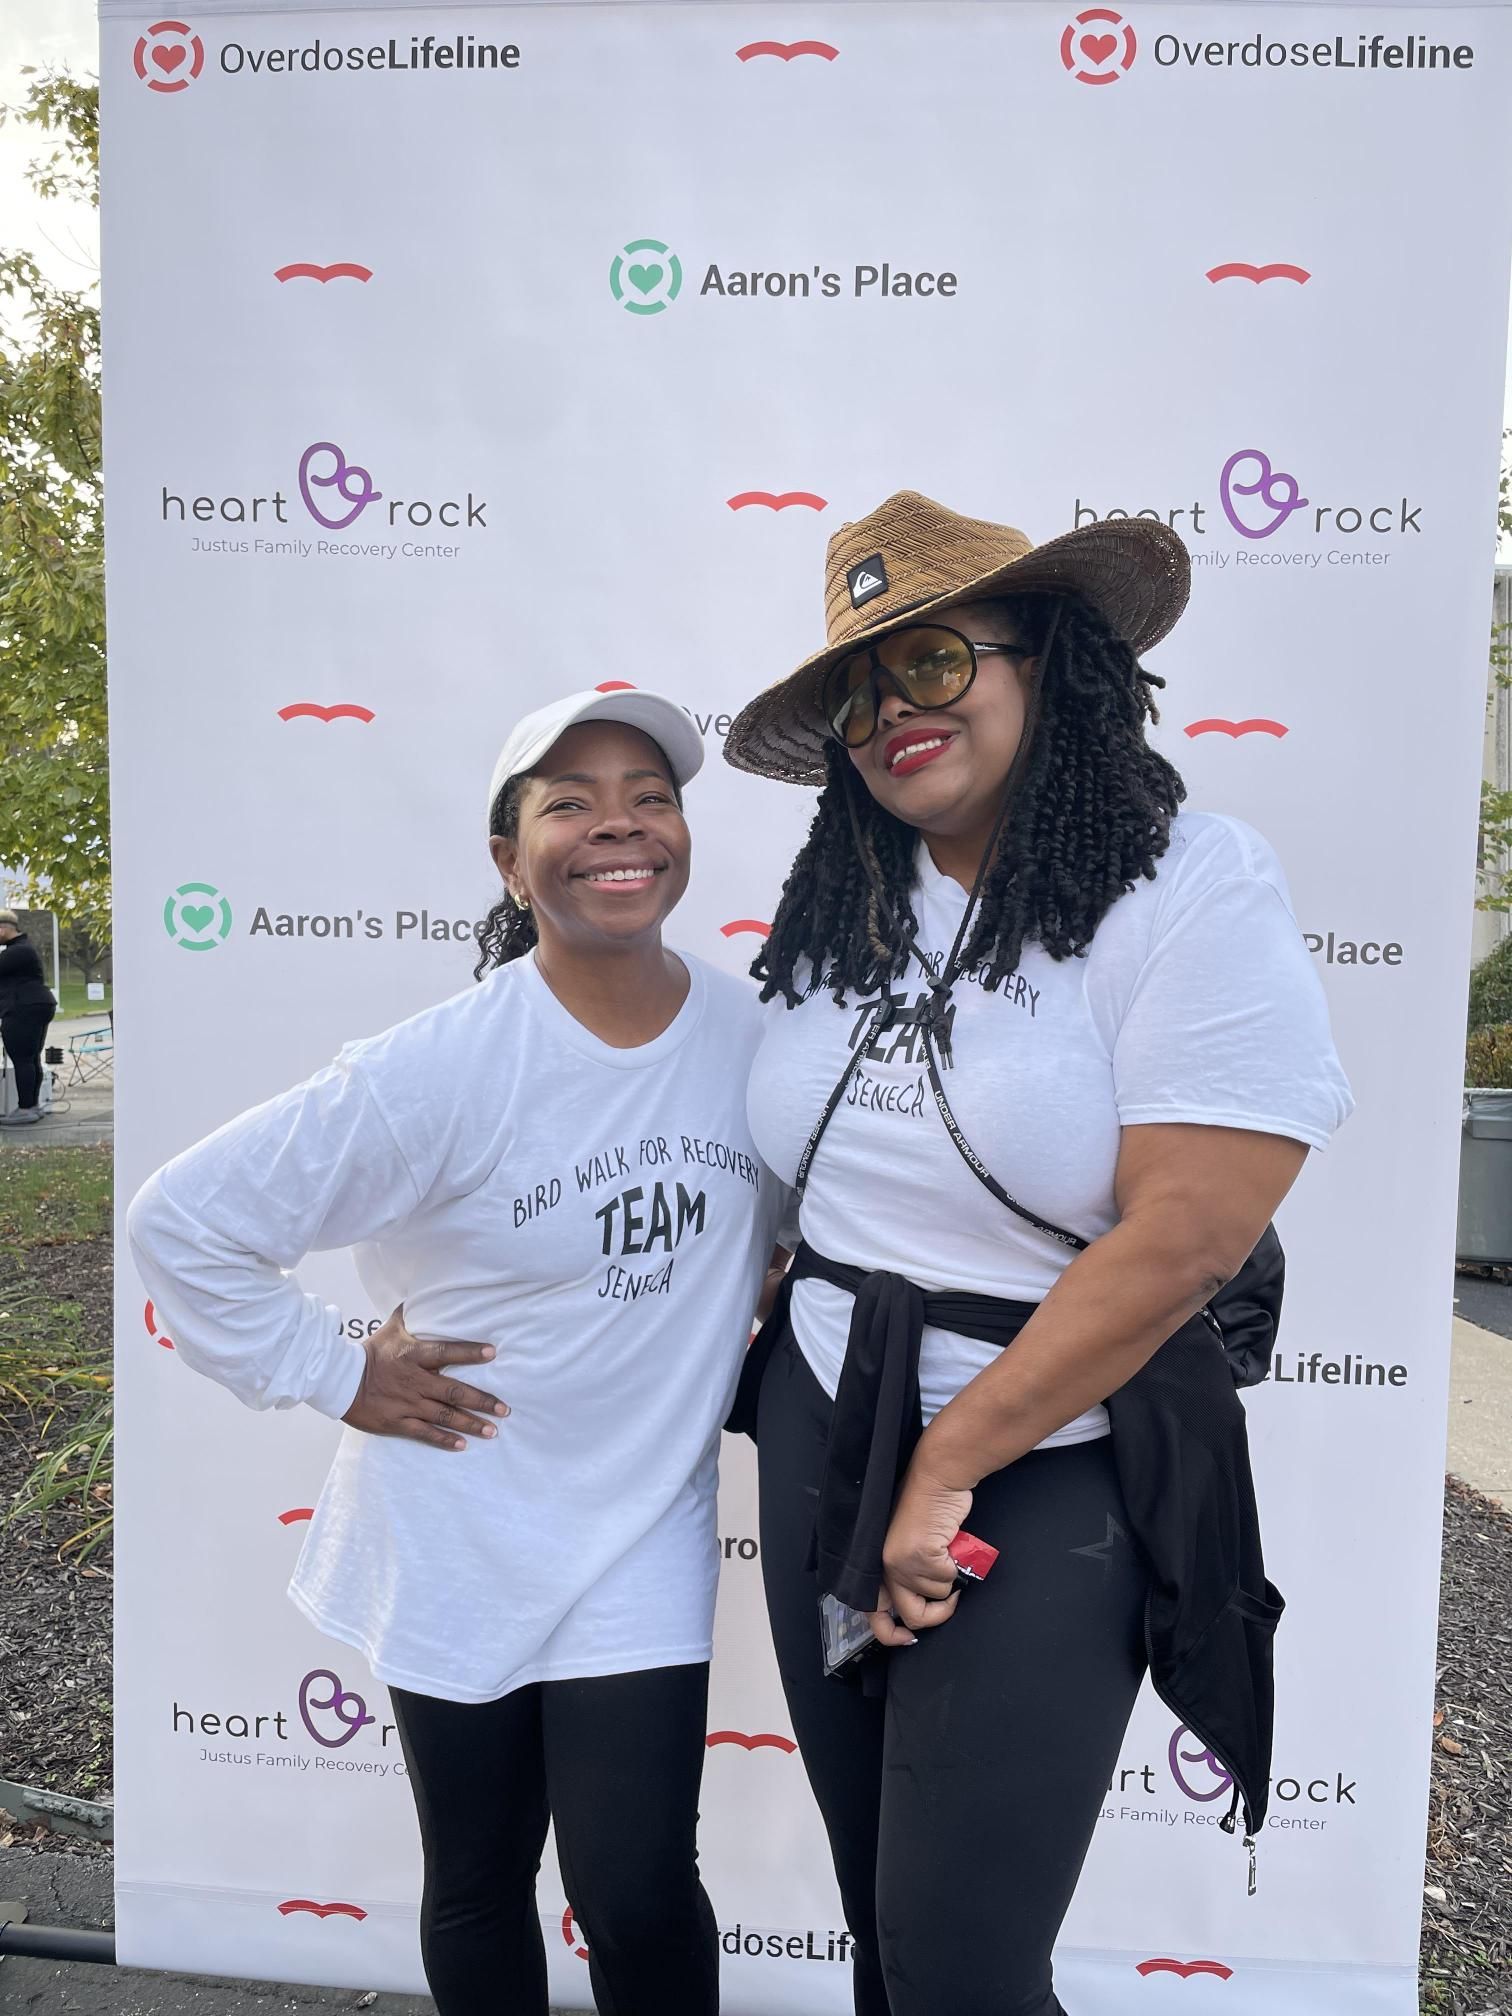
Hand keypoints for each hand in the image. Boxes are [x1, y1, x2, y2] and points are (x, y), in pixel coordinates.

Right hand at [342, 1305, 507, 1451]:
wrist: (339, 1380)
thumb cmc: (370, 1352)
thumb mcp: (391, 1328)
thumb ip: (412, 1313)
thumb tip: (429, 1291)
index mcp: (414, 1355)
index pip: (446, 1352)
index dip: (469, 1352)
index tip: (492, 1353)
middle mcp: (414, 1381)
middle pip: (453, 1391)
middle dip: (482, 1401)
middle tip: (504, 1408)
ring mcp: (406, 1404)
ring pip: (444, 1416)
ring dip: (470, 1424)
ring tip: (492, 1430)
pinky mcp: (396, 1423)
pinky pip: (424, 1433)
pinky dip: (444, 1440)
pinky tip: (463, 1445)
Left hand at [866, 1461, 974, 1647]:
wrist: (937, 1477)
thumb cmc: (925, 1505)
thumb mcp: (906, 1544)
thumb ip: (905, 1570)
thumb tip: (920, 1600)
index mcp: (876, 1562)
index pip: (873, 1611)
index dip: (890, 1633)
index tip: (908, 1639)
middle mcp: (885, 1565)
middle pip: (911, 1616)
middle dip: (936, 1616)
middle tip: (950, 1602)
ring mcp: (903, 1562)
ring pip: (936, 1595)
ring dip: (949, 1579)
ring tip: (948, 1553)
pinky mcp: (922, 1556)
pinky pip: (948, 1581)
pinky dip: (955, 1567)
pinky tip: (951, 1545)